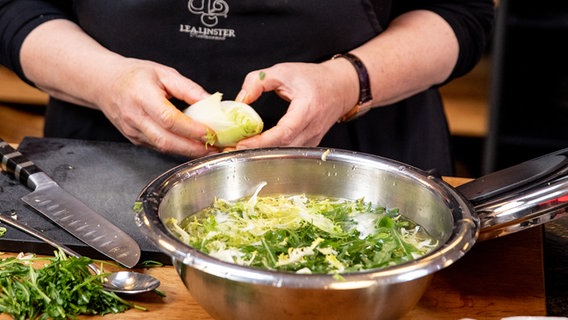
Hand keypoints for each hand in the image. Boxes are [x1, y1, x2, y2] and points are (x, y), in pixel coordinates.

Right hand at [20, 20, 219, 158]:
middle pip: (166, 140)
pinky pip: (157, 147)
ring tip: (207, 149)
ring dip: (187, 151)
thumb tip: (211, 101)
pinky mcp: (134, 139)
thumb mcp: (163, 72)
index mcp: (142, 96)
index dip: (191, 128)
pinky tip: (191, 147)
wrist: (104, 83)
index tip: (210, 132)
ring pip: (162, 147)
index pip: (169, 118)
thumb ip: (187, 88)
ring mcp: (133, 131)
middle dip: (192, 147)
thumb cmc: (134, 75)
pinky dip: (176, 149)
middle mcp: (135, 117)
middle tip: (214, 147)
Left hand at [234, 59, 358, 148]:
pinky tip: (259, 147)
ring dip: (264, 153)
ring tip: (242, 148)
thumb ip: (258, 82)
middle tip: (233, 148)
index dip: (262, 141)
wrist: (341, 86)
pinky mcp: (311, 143)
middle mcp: (312, 127)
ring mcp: (313, 138)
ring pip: (286, 153)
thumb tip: (241, 99)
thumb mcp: (283, 71)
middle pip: (283, 147)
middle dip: (257, 150)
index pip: (284, 132)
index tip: (243, 143)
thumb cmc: (314, 78)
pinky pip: (291, 152)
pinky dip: (274, 151)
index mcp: (307, 109)